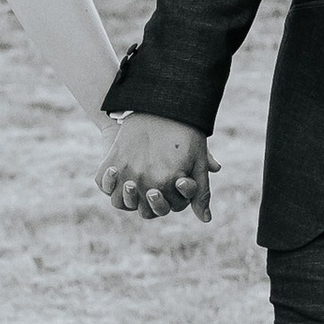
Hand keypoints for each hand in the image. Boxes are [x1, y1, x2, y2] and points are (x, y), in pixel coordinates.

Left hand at [98, 116, 216, 222]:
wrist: (144, 113)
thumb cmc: (171, 133)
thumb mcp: (188, 144)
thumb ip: (203, 158)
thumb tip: (217, 168)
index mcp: (167, 193)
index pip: (173, 204)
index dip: (178, 196)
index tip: (182, 180)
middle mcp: (146, 194)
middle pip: (150, 210)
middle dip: (153, 203)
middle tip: (154, 191)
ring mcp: (126, 187)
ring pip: (125, 203)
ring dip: (128, 197)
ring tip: (131, 184)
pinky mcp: (108, 175)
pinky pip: (106, 185)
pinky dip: (109, 182)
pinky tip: (114, 170)